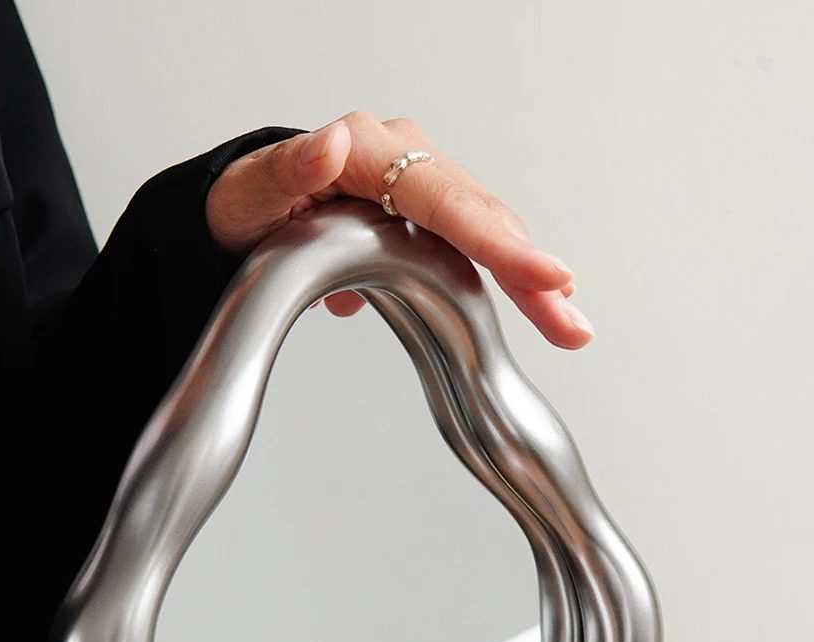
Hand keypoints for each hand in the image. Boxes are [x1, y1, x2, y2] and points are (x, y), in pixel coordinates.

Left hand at [205, 112, 593, 348]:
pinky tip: (535, 300)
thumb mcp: (250, 193)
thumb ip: (287, 171)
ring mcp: (417, 182)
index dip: (497, 244)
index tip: (544, 276)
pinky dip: (502, 272)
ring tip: (566, 323)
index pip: (446, 203)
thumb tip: (326, 144)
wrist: (242, 211)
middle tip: (571, 326)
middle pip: (480, 219)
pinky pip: (469, 240)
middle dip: (531, 275)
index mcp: (368, 150)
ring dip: (527, 280)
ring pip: (484, 231)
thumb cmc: (243, 204)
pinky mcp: (421, 209)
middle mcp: (404, 157)